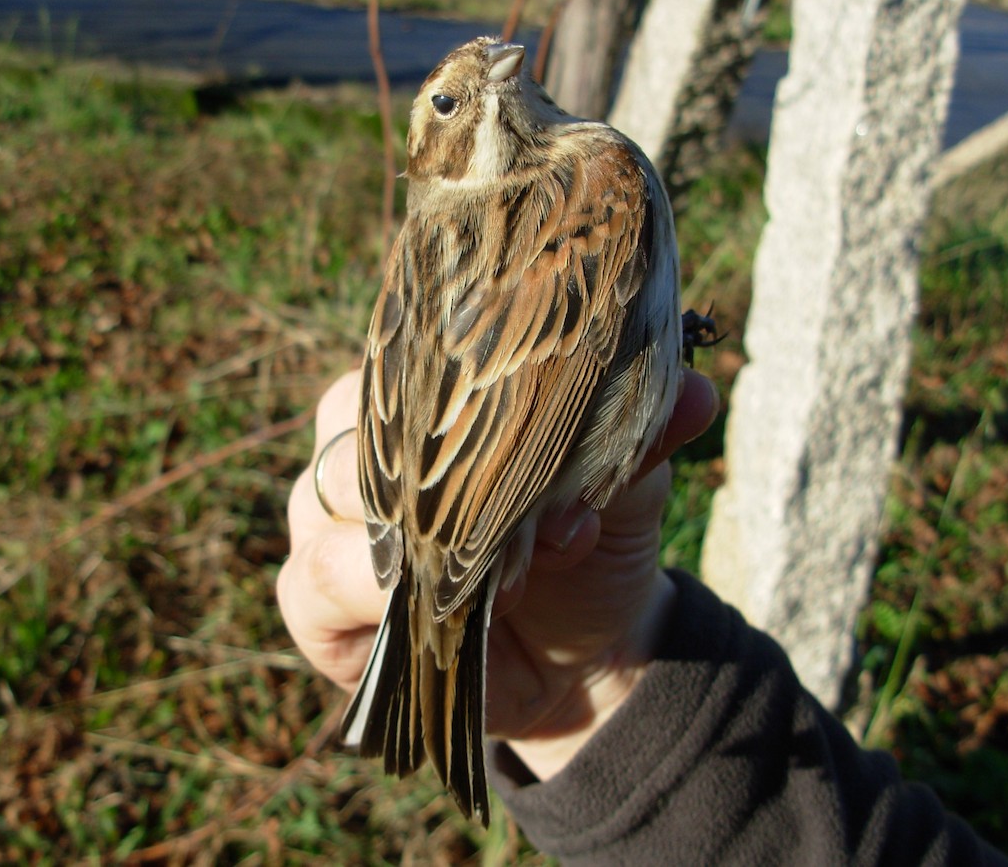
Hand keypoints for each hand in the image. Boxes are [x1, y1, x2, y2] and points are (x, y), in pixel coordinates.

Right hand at [279, 367, 718, 778]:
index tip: (524, 400)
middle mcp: (365, 445)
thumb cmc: (592, 543)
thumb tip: (694, 394)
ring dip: (419, 536)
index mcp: (425, 394)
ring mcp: (329, 518)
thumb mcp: (626, 485)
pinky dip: (378, 594)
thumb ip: (642, 438)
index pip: (398, 350)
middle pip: (348, 415)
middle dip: (441, 466)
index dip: (450, 375)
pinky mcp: (315, 599)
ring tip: (510, 572)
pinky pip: (313, 580)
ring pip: (329, 494)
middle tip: (532, 514)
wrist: (580, 656)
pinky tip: (444, 605)